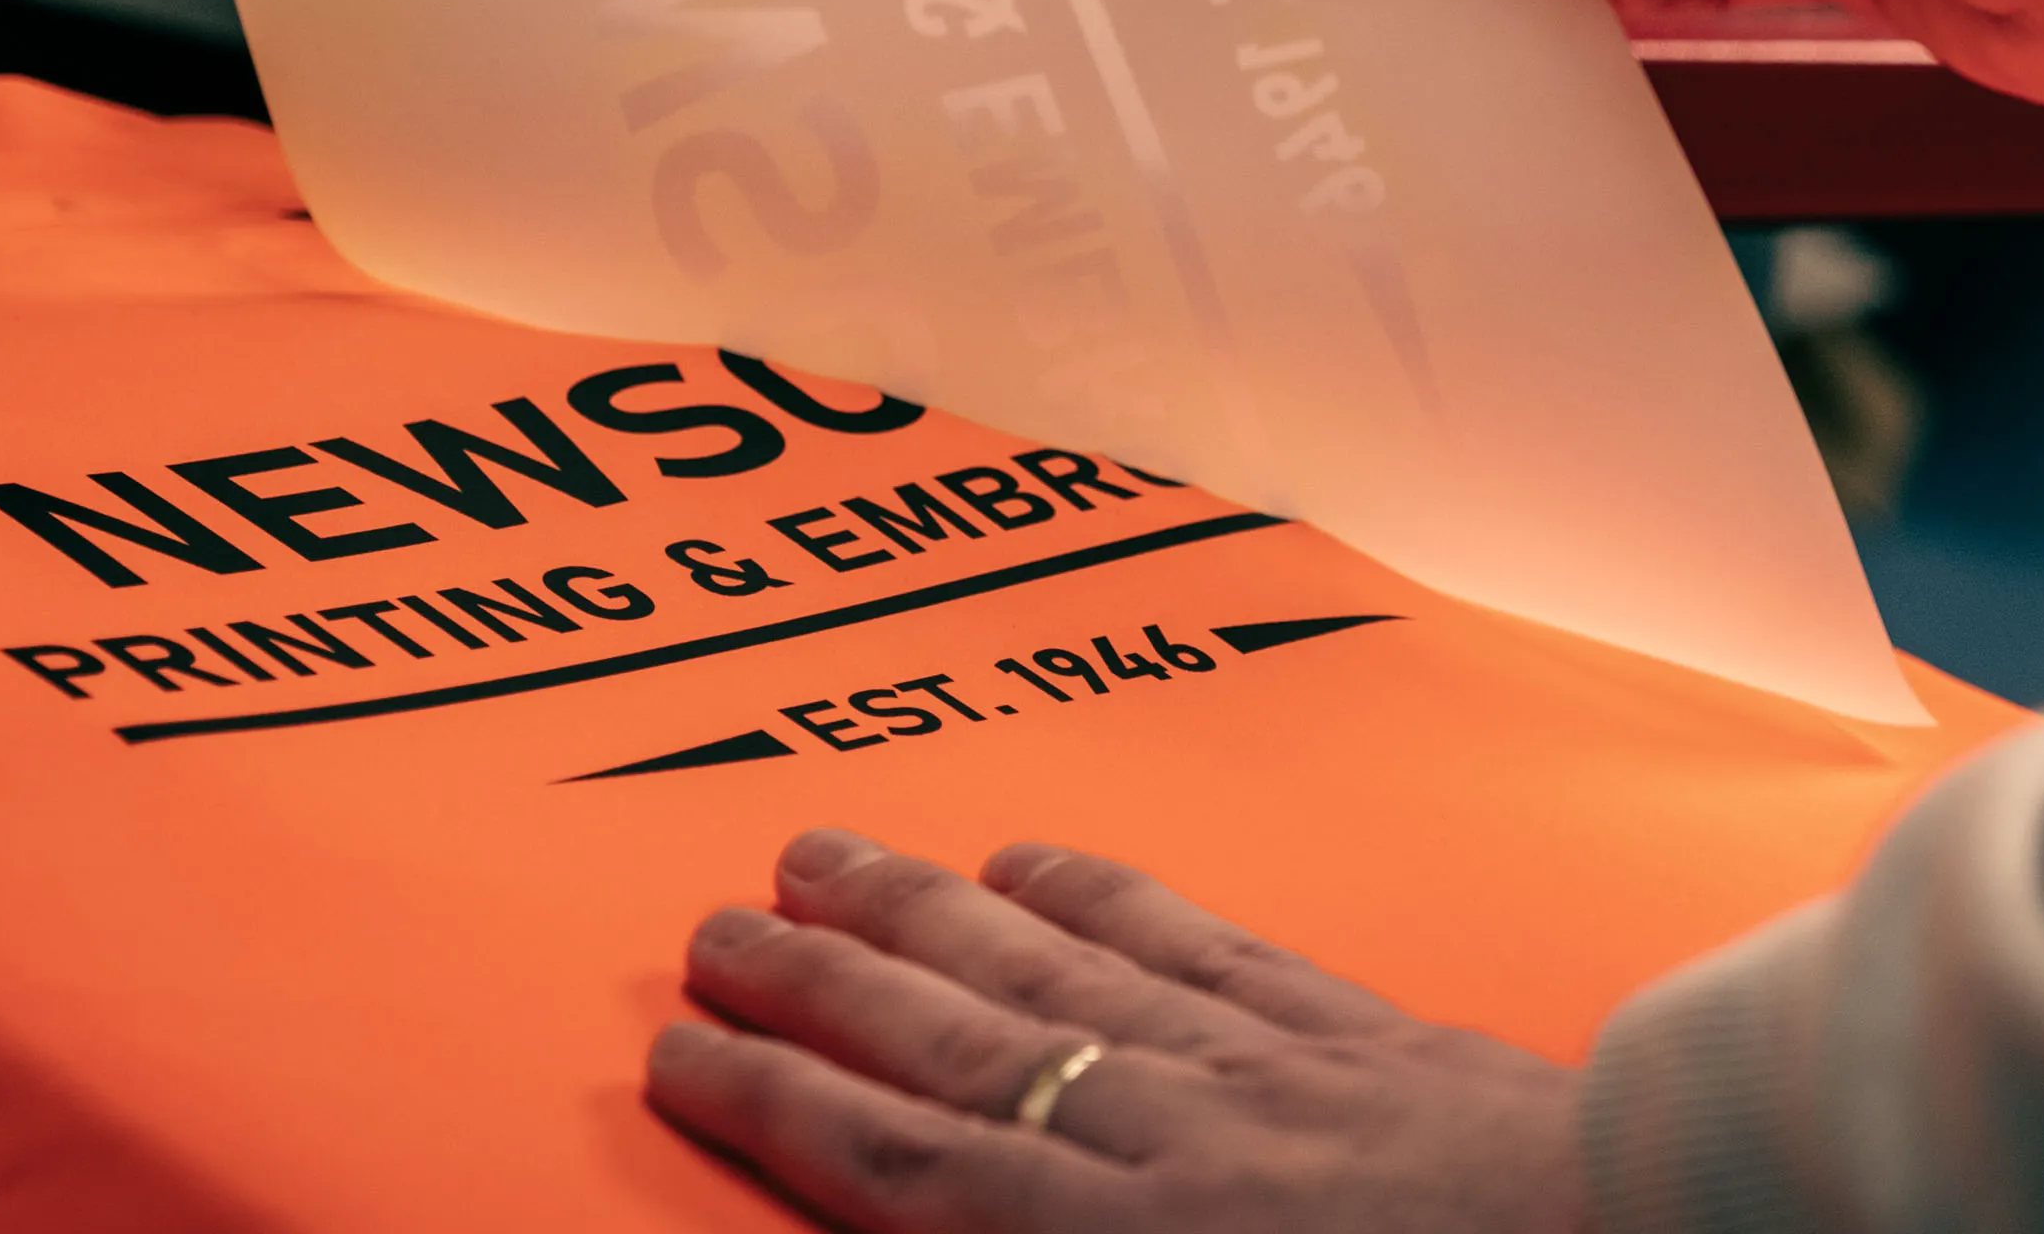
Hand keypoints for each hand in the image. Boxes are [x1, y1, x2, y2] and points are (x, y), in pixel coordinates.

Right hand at [647, 829, 1585, 1233]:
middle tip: (710, 918)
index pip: (911, 1167)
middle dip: (819, 979)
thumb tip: (975, 1223)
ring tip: (827, 848)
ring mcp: (1270, 1068)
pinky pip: (1204, 942)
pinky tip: (1038, 858)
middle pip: (956, 1040)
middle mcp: (1178, 1136)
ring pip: (1059, 968)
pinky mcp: (1363, 1031)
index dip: (780, 1103)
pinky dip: (1107, 897)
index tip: (681, 1050)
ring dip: (928, 907)